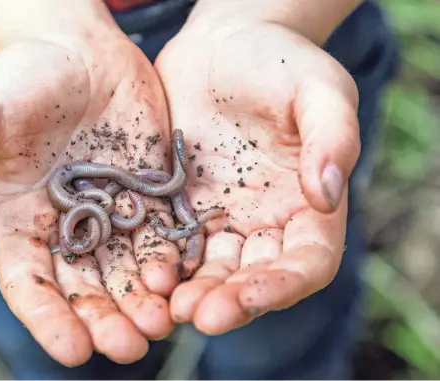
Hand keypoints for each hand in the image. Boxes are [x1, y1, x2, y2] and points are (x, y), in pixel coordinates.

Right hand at [0, 34, 179, 364]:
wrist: (77, 52)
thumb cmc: (20, 80)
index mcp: (21, 223)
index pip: (30, 284)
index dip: (47, 318)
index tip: (70, 349)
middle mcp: (67, 229)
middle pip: (86, 289)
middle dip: (107, 320)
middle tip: (129, 346)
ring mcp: (110, 214)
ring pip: (129, 270)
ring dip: (145, 299)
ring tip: (162, 321)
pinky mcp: (148, 194)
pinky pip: (163, 235)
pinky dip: (174, 258)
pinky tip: (187, 276)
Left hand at [155, 20, 359, 333]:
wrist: (222, 46)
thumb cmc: (279, 62)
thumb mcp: (317, 88)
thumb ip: (332, 138)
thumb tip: (326, 196)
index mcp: (307, 205)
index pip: (306, 262)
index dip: (282, 286)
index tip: (250, 296)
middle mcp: (265, 222)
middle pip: (252, 277)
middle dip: (229, 301)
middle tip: (196, 315)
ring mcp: (220, 217)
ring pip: (210, 269)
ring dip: (192, 292)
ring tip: (166, 306)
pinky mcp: (181, 205)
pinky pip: (172, 242)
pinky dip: (162, 263)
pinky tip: (144, 274)